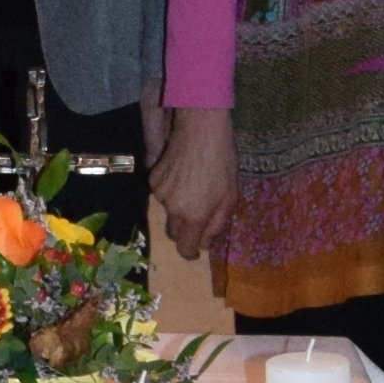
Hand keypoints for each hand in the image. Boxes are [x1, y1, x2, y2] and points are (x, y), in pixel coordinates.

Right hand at [149, 110, 237, 269]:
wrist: (200, 130)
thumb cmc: (222, 162)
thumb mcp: (229, 197)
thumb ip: (217, 224)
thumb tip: (205, 242)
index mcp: (193, 217)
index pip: (185, 248)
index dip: (191, 253)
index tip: (197, 250)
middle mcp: (172, 209)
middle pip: (174, 232)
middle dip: (186, 231)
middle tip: (200, 217)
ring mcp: (160, 194)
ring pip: (169, 211)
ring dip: (180, 208)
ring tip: (195, 187)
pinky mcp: (153, 179)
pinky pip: (162, 194)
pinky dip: (172, 192)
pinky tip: (184, 175)